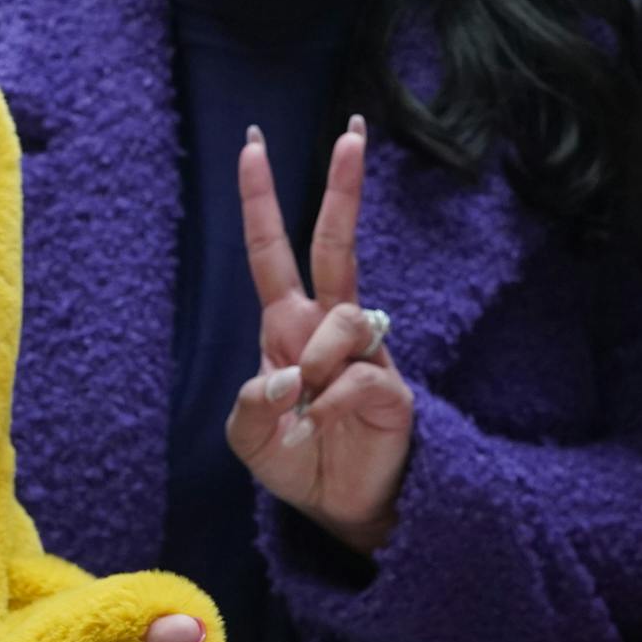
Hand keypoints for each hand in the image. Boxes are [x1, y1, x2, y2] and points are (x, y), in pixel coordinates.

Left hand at [225, 118, 414, 555]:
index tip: (252, 145)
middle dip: (344, 187)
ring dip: (315, 361)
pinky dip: (332, 402)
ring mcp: (365, 352)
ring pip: (341, 318)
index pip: (272, 250)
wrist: (347, 509)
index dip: (261, 200)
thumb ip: (251, 404)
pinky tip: (330, 423)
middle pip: (335, 243)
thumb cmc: (298, 462)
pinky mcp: (391, 385)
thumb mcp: (250, 438)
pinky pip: (356, 376)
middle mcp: (327, 326)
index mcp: (287, 327)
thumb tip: (288, 374)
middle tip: (353, 132)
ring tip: (309, 407)